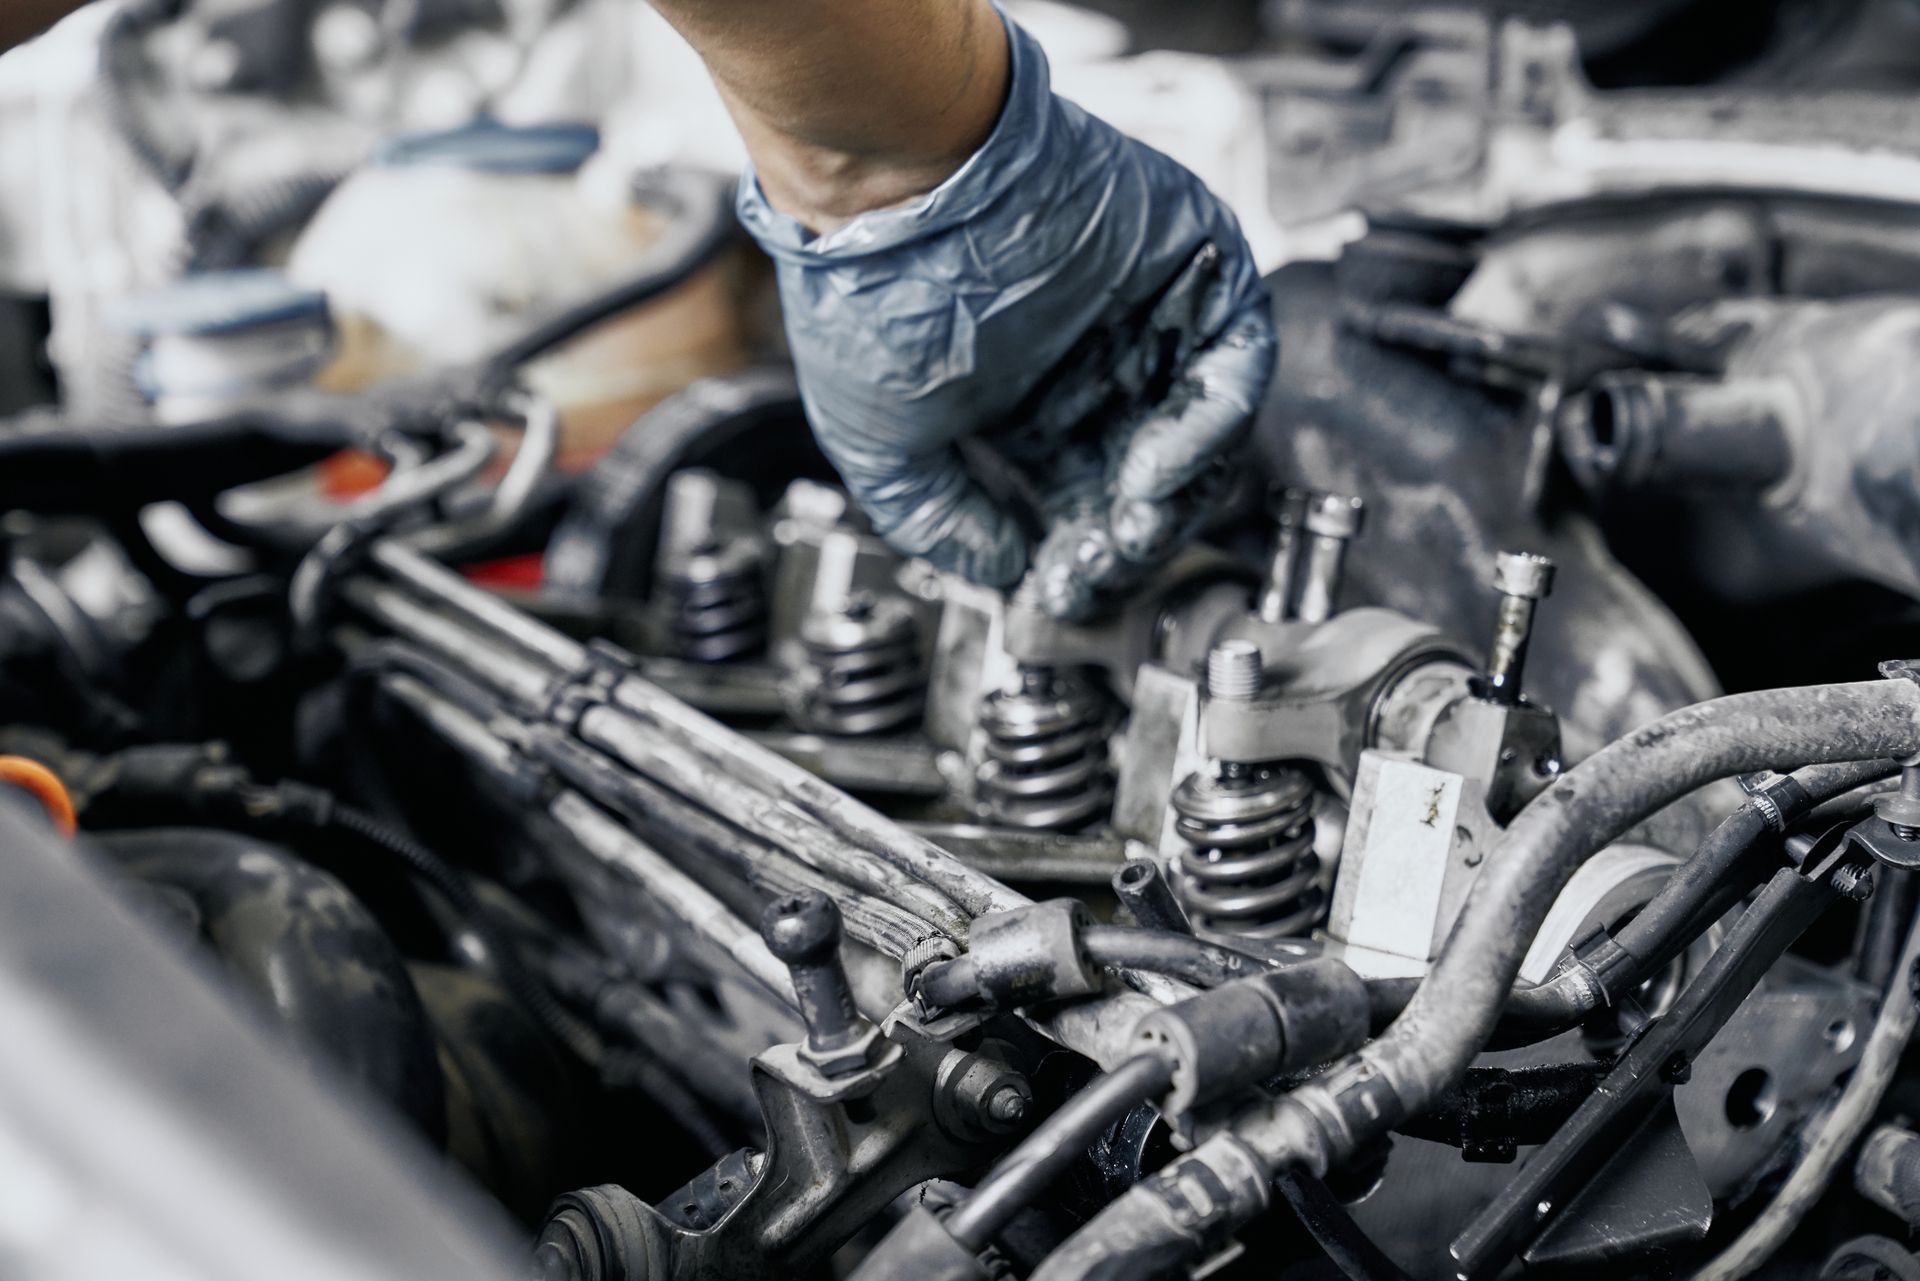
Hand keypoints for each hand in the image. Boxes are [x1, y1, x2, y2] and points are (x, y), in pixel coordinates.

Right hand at [735, 13, 1275, 619]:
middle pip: (1149, 476)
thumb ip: (937, 520)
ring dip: (1176, 493)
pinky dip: (1214, 422)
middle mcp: (1095, 362)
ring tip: (1129, 522)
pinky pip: (1237, 357)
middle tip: (1102, 565)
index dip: (1078, 555)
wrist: (893, 183)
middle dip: (1128, 536)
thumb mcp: (881, 444)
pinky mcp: (1194, 264)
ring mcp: (1149, 315)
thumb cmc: (870, 297)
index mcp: (1031, 403)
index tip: (1063, 592)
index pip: (1084, 499)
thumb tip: (1002, 570)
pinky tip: (1159, 467)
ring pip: (1203, 429)